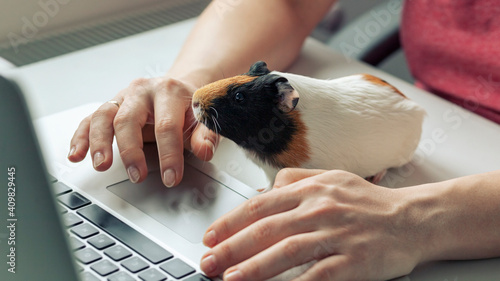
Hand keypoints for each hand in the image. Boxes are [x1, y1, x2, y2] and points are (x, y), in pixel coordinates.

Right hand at [67, 76, 217, 186]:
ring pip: (104, 116)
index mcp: (169, 91)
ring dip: (99, 142)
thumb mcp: (204, 120)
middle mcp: (142, 91)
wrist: (179, 90)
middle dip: (131, 151)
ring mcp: (123, 98)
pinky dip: (81, 137)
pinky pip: (90, 120)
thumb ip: (206, 135)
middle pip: (128, 119)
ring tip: (100, 165)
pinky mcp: (110, 107)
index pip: (166, 125)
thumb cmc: (190, 108)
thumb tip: (205, 151)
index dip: (169, 154)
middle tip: (136, 176)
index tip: (170, 178)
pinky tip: (76, 154)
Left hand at [200, 168, 425, 280]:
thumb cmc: (368, 202)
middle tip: (209, 261)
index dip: (231, 222)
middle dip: (232, 247)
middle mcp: (321, 208)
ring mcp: (337, 234)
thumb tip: (264, 190)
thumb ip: (295, 180)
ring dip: (253, 267)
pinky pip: (317, 275)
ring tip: (230, 278)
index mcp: (311, 189)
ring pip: (286, 251)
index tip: (210, 236)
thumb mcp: (330, 178)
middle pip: (266, 228)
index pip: (260, 205)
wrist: (413, 218)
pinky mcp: (354, 261)